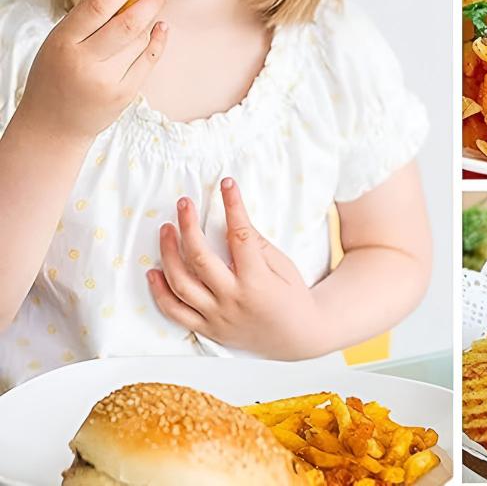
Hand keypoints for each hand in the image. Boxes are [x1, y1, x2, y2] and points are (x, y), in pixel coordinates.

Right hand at [15, 0, 167, 143]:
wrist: (53, 126)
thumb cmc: (57, 76)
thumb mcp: (60, 43)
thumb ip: (89, 20)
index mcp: (63, 43)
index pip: (98, 8)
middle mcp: (85, 62)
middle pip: (129, 23)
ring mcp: (107, 81)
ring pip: (141, 39)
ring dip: (150, 20)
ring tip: (150, 10)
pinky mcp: (125, 94)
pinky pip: (150, 59)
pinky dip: (158, 39)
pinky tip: (161, 28)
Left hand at [147, 178, 323, 359]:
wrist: (297, 338)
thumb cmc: (293, 297)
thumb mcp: (284, 266)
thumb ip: (259, 246)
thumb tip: (235, 222)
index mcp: (257, 280)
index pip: (240, 235)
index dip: (233, 206)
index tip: (227, 185)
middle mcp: (233, 299)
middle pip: (200, 257)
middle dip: (189, 225)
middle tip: (184, 203)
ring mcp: (217, 316)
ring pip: (181, 284)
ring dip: (169, 253)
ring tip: (166, 229)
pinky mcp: (207, 329)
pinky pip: (175, 312)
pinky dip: (160, 292)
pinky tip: (154, 271)